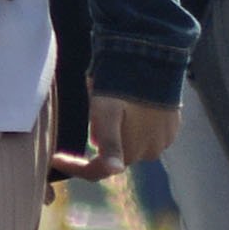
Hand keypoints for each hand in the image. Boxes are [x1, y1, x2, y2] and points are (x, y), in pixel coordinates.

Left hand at [50, 92, 181, 180]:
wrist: (152, 58)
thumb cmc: (121, 86)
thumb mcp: (105, 112)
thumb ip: (109, 143)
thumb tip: (113, 170)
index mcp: (128, 154)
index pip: (97, 171)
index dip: (74, 167)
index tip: (55, 157)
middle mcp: (149, 153)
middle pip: (116, 154)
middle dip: (102, 140)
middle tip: (93, 114)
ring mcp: (164, 140)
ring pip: (134, 143)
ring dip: (122, 132)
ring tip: (115, 106)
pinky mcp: (173, 127)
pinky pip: (151, 133)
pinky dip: (140, 124)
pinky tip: (134, 105)